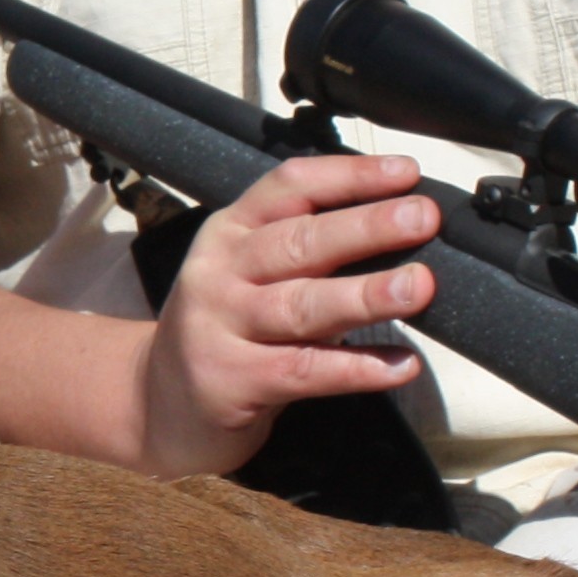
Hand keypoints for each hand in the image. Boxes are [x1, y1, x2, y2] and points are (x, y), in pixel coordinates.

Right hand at [141, 151, 437, 475]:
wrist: (156, 404)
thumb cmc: (225, 329)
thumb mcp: (246, 271)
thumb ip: (307, 247)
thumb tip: (399, 225)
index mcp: (231, 231)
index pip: (290, 187)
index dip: (349, 176)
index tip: (406, 173)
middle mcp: (222, 272)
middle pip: (298, 242)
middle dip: (365, 227)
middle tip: (421, 218)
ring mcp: (221, 328)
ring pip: (302, 306)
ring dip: (365, 295)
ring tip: (418, 287)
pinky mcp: (231, 382)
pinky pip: (304, 371)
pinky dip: (356, 368)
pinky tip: (400, 365)